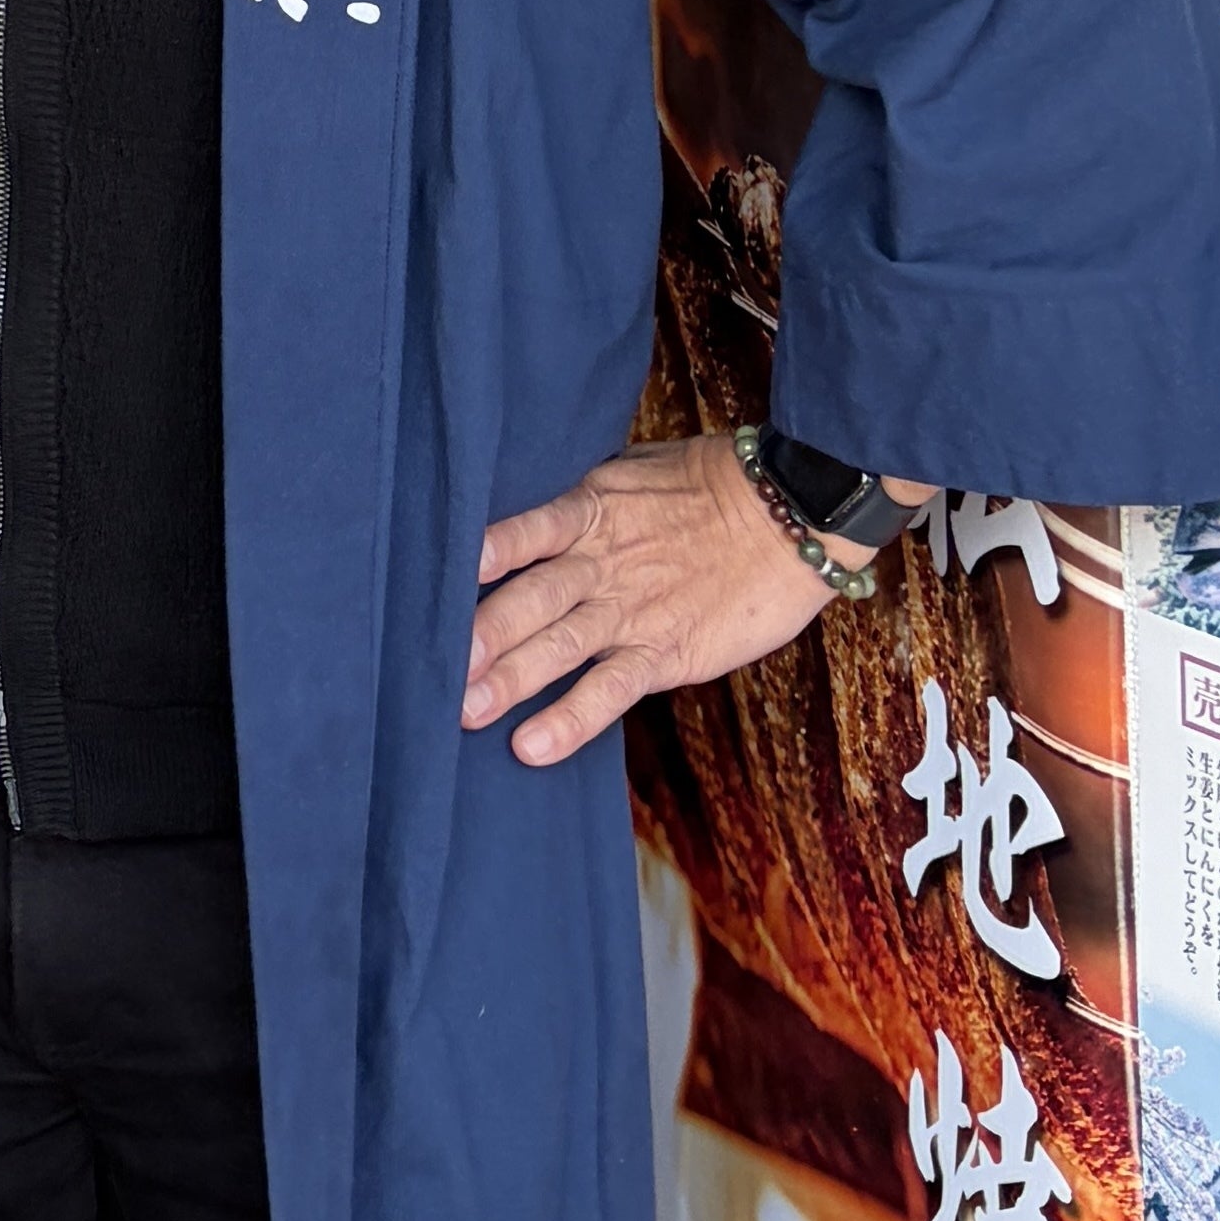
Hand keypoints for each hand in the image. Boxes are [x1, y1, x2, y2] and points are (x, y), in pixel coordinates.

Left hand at [463, 434, 839, 767]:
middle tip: (427, 665)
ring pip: (558, 647)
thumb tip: (530, 518)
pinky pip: (610, 689)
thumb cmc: (710, 486)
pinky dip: (571, 718)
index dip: (479, 553)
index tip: (427, 573)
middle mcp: (601, 564)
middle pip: (527, 599)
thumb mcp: (633, 475)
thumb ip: (582, 501)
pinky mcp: (667, 651)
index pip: (520, 531)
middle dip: (478, 634)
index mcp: (588, 512)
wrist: (793, 512)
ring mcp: (632, 610)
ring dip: (509, 680)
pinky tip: (532, 745)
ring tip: (463, 710)